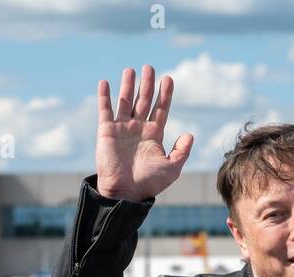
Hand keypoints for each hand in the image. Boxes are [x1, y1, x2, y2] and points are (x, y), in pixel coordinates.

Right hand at [96, 65, 192, 202]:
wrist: (125, 192)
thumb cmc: (148, 183)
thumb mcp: (171, 168)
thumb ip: (181, 151)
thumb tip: (189, 134)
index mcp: (154, 135)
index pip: (161, 109)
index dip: (165, 94)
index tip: (169, 79)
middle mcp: (138, 128)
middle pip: (144, 100)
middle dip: (147, 84)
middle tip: (150, 67)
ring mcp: (122, 128)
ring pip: (125, 101)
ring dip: (128, 86)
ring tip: (131, 70)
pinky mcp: (106, 131)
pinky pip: (105, 110)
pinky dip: (104, 97)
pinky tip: (105, 83)